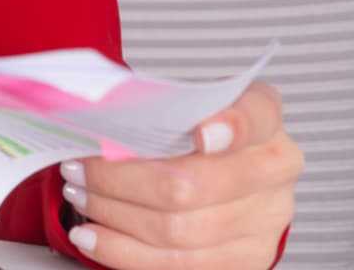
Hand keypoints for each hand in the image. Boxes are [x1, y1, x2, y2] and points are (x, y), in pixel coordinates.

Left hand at [59, 80, 302, 269]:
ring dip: (114, 215)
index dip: (231, 126)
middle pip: (192, 185)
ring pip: (179, 231)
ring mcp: (267, 220)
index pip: (255, 115)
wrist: (222, 167)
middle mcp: (275, 168)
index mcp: (265, 117)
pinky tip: (93, 235)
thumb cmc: (194, 129)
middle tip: (78, 169)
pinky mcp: (247, 259)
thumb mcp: (185, 101)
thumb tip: (104, 127)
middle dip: (119, 180)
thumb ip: (159, 108)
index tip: (200, 133)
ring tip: (80, 197)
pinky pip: (178, 265)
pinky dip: (123, 251)